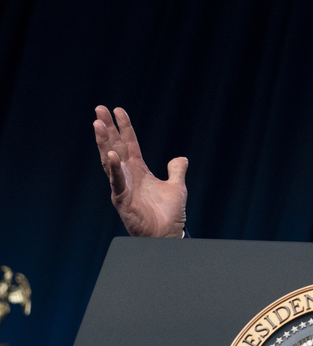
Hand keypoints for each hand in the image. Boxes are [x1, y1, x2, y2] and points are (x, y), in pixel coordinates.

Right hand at [93, 106, 187, 238]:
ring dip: (104, 142)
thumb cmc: (169, 214)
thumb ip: (177, 171)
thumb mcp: (177, 187)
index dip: (125, 127)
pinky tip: (111, 155)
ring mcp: (123, 187)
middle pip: (115, 146)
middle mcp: (128, 175)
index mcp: (139, 170)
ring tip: (98, 124)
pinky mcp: (122, 200)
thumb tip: (181, 158)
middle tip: (99, 109)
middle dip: (107, 128)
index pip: (130, 143)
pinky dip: (114, 168)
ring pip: (110, 160)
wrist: (166, 236)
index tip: (118, 110)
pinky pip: (117, 181)